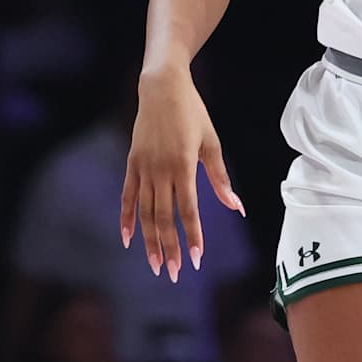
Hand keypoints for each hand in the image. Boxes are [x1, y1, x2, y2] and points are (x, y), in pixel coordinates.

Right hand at [119, 67, 243, 282]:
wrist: (162, 87)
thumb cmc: (193, 114)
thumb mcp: (211, 142)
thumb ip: (220, 178)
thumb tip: (235, 207)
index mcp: (183, 165)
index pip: (187, 209)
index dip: (192, 235)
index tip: (195, 259)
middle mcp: (160, 170)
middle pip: (163, 217)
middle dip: (169, 247)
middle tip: (172, 274)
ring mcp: (143, 167)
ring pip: (144, 212)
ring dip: (149, 240)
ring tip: (155, 264)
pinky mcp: (132, 163)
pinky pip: (128, 196)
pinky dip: (126, 218)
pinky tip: (128, 239)